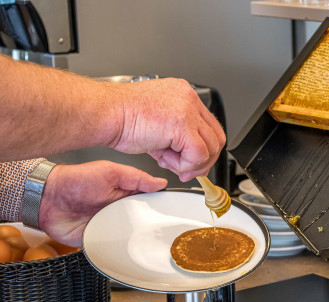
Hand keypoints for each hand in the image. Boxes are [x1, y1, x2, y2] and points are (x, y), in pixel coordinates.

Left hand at [38, 161, 167, 246]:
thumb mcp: (110, 172)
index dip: (161, 209)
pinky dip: (122, 254)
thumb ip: (136, 177)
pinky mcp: (100, 241)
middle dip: (154, 230)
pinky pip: (115, 251)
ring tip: (155, 248)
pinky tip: (133, 256)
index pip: (150, 205)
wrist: (48, 199)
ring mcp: (111, 228)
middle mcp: (121, 213)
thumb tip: (160, 182)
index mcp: (126, 196)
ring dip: (140, 244)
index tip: (174, 215)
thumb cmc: (76, 181)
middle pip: (144, 225)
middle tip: (167, 235)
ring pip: (132, 240)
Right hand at [107, 78, 225, 181]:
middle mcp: (189, 98)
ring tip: (169, 162)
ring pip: (210, 148)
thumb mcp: (158, 124)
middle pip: (216, 137)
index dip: (204, 149)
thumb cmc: (121, 118)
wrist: (103, 114)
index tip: (191, 163)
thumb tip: (193, 161)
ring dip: (191, 164)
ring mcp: (188, 110)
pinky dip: (185, 165)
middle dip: (203, 160)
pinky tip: (166, 160)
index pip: (209, 126)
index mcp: (183, 94)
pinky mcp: (183, 125)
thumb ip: (178, 140)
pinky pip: (198, 155)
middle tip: (186, 171)